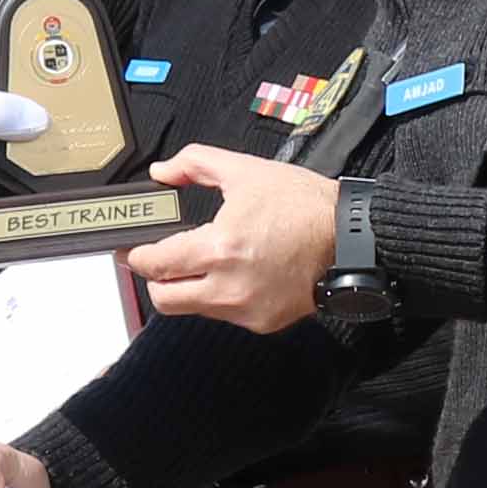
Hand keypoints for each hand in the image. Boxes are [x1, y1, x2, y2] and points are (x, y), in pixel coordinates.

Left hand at [118, 147, 337, 332]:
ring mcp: (246, 309)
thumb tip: (163, 172)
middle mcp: (229, 287)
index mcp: (220, 248)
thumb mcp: (246, 170)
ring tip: (204, 262)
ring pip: (193, 309)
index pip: (155, 265)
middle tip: (162, 260)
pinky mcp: (263, 322)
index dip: (138, 256)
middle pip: (165, 299)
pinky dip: (221, 297)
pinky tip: (237, 274)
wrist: (352, 238)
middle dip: (157, 279)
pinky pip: (225, 314)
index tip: (134, 249)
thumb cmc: (306, 207)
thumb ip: (195, 164)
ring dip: (189, 288)